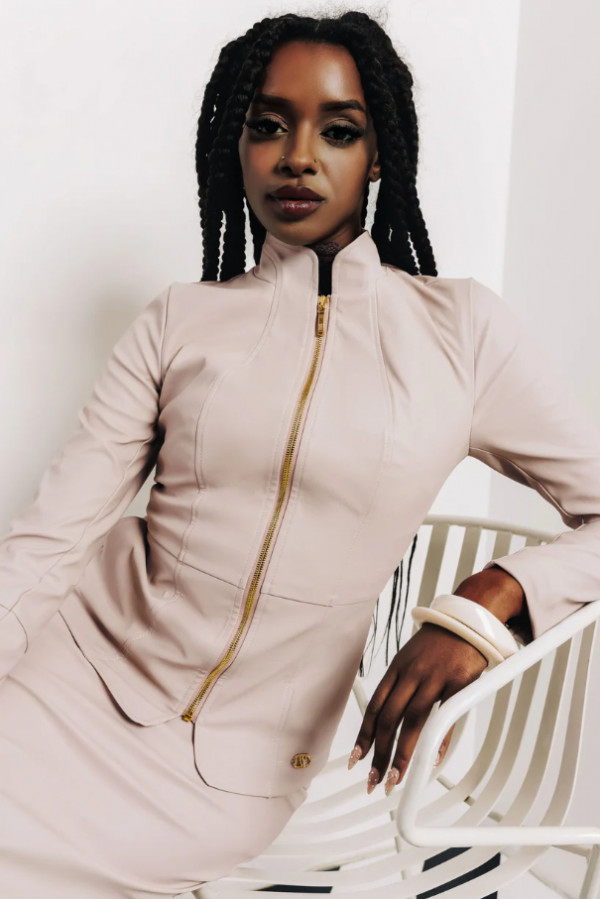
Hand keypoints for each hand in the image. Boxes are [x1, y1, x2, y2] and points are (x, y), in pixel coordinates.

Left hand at [347, 567, 525, 795]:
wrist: (465, 621)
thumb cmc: (436, 645)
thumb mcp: (410, 660)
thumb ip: (399, 688)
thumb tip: (386, 720)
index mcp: (396, 670)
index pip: (374, 707)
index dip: (364, 736)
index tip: (356, 759)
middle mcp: (411, 674)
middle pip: (389, 719)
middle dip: (379, 753)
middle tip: (374, 780)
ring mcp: (434, 677)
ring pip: (413, 721)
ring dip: (402, 754)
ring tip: (396, 777)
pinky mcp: (458, 682)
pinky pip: (446, 715)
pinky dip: (438, 740)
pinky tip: (430, 759)